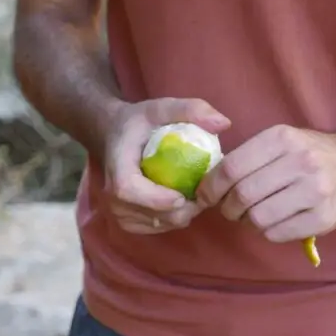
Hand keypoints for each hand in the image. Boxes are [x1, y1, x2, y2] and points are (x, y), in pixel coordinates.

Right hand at [104, 97, 230, 233]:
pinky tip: (184, 202)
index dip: (157, 199)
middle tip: (206, 193)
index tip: (183, 195)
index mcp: (117, 167)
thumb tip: (224, 123)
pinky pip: (157, 228)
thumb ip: (190, 110)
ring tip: (196, 194)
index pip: (129, 190)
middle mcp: (112, 195)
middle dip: (183, 209)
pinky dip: (174, 219)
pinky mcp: (127, 221)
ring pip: (158, 224)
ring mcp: (118, 211)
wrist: (113, 135)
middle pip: (150, 214)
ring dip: (182, 214)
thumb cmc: (138, 123)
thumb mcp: (160, 108)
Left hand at [196, 125, 335, 242]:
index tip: (205, 195)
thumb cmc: (308, 154)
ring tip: (253, 215)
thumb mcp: (280, 141)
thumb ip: (247, 156)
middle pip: (243, 195)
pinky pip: (277, 234)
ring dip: (247, 222)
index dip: (211, 186)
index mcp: (282, 138)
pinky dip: (267, 232)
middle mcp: (301, 162)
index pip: (233, 167)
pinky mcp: (323, 218)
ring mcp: (315, 191)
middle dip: (227, 207)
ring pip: (258, 218)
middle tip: (229, 209)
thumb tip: (207, 182)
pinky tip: (274, 222)